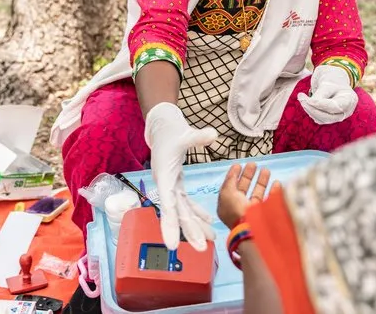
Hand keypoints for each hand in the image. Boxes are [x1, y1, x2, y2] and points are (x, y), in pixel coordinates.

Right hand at [145, 103, 218, 250]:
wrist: (161, 126)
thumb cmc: (170, 131)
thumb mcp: (184, 133)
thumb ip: (197, 137)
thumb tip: (213, 134)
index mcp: (165, 177)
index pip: (168, 205)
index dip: (170, 225)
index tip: (172, 245)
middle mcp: (166, 185)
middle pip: (178, 212)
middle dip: (190, 231)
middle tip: (202, 249)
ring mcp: (171, 185)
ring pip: (183, 209)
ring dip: (196, 225)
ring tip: (211, 239)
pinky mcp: (176, 182)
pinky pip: (186, 201)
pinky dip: (196, 211)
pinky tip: (208, 221)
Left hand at [217, 163, 271, 229]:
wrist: (250, 228)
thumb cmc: (235, 210)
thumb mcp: (227, 193)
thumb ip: (229, 181)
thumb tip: (233, 173)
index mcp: (227, 205)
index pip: (230, 187)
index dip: (233, 176)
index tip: (238, 165)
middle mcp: (239, 208)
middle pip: (244, 188)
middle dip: (248, 175)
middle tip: (253, 164)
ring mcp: (253, 211)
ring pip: (257, 193)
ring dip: (261, 181)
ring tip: (265, 169)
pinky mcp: (265, 214)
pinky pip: (270, 200)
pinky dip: (274, 191)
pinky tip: (277, 182)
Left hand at [297, 64, 358, 124]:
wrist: (334, 79)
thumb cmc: (332, 79)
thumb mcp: (327, 83)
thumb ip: (320, 94)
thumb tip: (310, 104)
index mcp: (350, 99)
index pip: (335, 106)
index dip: (321, 105)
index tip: (308, 99)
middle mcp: (347, 110)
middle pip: (329, 116)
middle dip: (313, 109)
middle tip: (301, 98)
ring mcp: (340, 116)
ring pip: (323, 120)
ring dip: (309, 110)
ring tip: (301, 98)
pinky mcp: (331, 119)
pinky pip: (319, 119)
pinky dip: (311, 112)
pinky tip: (306, 102)